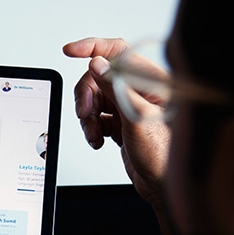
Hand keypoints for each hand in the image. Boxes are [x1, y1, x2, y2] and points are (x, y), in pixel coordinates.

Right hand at [62, 37, 170, 207]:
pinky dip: (92, 128)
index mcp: (150, 82)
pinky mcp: (121, 122)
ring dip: (87, 117)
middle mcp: (138, 91)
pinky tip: (99, 140)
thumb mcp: (136, 118)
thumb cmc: (162, 155)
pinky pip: (96, 116)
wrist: (161, 186)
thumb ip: (115, 89)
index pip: (117, 52)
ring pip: (94, 98)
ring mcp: (128, 107)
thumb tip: (97, 65)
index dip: (92, 48)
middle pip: (98, 78)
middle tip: (85, 114)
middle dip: (86, 97)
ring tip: (94, 135)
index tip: (71, 52)